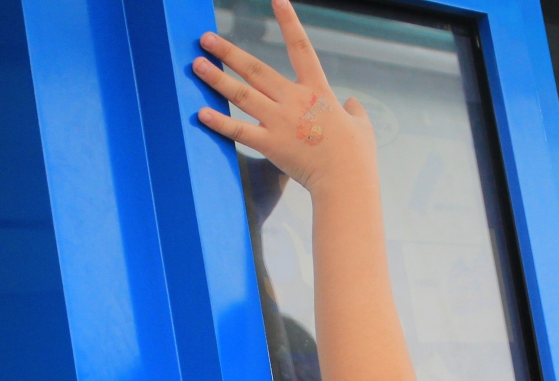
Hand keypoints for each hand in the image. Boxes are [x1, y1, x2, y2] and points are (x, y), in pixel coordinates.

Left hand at [192, 0, 374, 195]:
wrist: (346, 180)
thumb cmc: (357, 155)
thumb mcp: (362, 125)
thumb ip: (355, 111)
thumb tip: (352, 105)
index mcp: (317, 90)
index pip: (301, 47)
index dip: (289, 21)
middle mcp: (294, 100)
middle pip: (255, 69)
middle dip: (228, 52)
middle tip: (205, 39)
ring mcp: (280, 121)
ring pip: (242, 94)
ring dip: (217, 79)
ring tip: (196, 66)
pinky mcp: (270, 144)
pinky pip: (239, 131)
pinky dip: (219, 122)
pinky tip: (201, 113)